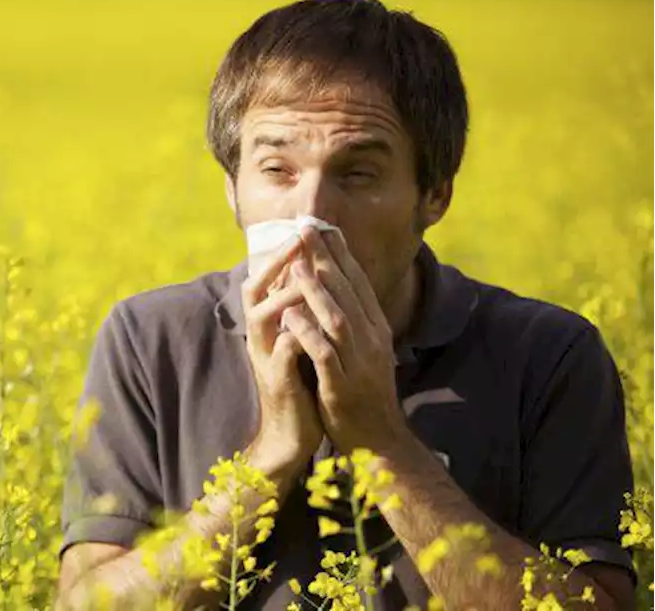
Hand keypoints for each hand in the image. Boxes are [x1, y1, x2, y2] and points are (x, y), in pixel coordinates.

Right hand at [240, 237, 325, 468]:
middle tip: (298, 237)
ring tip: (304, 275)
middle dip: (276, 263)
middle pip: (255, 289)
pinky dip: (293, 339)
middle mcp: (261, 336)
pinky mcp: (278, 382)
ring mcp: (266, 358)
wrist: (292, 434)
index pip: (269, 279)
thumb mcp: (300, 342)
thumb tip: (310, 277)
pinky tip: (307, 325)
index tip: (307, 227)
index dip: (284, 252)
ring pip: (263, 318)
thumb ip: (300, 313)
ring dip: (283, 296)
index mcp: (269, 325)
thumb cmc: (302, 385)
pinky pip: (281, 356)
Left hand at [285, 226, 409, 453]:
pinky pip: (325, 355)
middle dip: (327, 260)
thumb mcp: (363, 352)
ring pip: (338, 319)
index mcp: (376, 330)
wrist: (377, 442)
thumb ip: (352, 322)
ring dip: (317, 290)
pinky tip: (291, 316)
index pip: (358, 284)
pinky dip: (308, 333)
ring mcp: (359, 364)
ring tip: (297, 264)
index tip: (324, 227)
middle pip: (349, 293)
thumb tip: (336, 288)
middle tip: (308, 229)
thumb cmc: (362, 394)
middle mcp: (372, 341)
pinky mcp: (342, 387)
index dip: (341, 254)